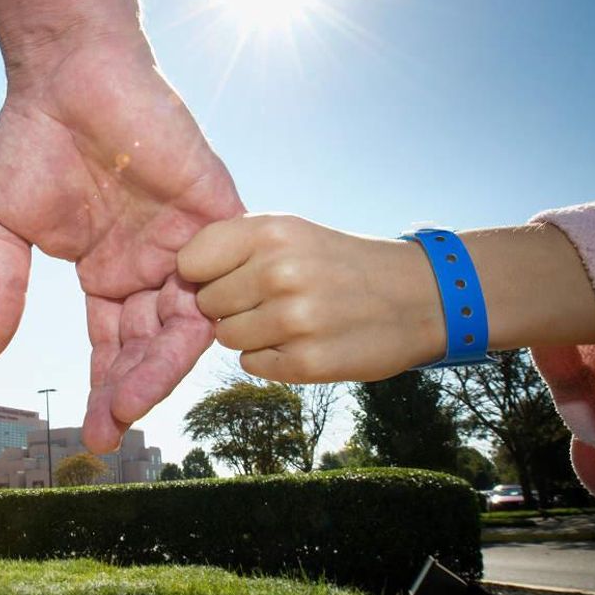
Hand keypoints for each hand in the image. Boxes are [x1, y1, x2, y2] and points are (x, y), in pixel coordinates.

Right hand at [0, 36, 243, 453]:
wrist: (65, 69)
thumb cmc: (33, 138)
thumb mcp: (7, 226)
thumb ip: (1, 289)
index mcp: (108, 272)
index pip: (114, 346)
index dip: (105, 389)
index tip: (93, 433)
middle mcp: (150, 264)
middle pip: (153, 343)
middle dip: (134, 388)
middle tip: (114, 426)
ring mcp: (184, 237)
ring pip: (190, 316)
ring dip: (164, 361)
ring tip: (134, 398)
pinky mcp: (213, 204)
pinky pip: (228, 263)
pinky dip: (212, 300)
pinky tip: (183, 340)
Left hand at [179, 214, 444, 382]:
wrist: (416, 296)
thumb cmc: (337, 261)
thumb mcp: (290, 231)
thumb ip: (233, 244)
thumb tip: (178, 273)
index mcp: (271, 232)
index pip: (190, 260)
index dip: (202, 271)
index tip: (224, 272)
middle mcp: (279, 272)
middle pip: (206, 303)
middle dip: (229, 303)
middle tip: (268, 297)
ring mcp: (294, 319)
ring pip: (226, 336)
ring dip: (248, 332)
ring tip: (288, 316)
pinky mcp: (306, 362)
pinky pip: (251, 364)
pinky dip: (271, 357)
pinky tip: (303, 339)